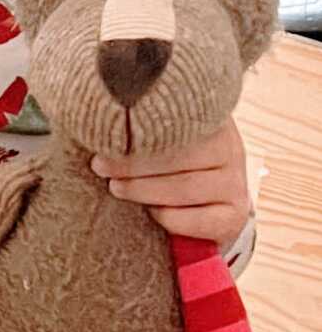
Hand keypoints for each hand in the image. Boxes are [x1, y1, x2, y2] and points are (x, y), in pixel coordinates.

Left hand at [91, 118, 249, 248]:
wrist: (210, 206)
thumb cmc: (172, 163)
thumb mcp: (165, 137)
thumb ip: (143, 124)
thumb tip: (97, 111)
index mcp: (211, 119)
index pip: (177, 120)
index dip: (138, 128)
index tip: (104, 135)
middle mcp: (229, 147)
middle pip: (178, 155)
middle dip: (132, 162)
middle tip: (100, 165)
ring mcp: (234, 183)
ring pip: (183, 188)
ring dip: (143, 190)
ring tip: (115, 187)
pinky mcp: (233, 215)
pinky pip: (195, 219)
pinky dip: (168, 218)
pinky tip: (150, 212)